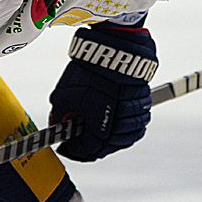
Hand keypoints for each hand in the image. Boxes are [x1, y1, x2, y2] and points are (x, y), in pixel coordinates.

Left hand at [50, 26, 157, 161]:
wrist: (113, 50)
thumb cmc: (87, 72)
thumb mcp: (63, 95)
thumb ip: (59, 114)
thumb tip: (57, 124)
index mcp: (98, 130)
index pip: (86, 151)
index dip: (73, 151)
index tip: (66, 147)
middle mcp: (119, 127)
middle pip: (106, 148)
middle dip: (91, 146)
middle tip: (81, 141)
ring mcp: (133, 116)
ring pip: (125, 138)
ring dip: (112, 138)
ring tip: (99, 131)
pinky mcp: (144, 104)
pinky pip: (139, 125)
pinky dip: (129, 128)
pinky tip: (119, 123)